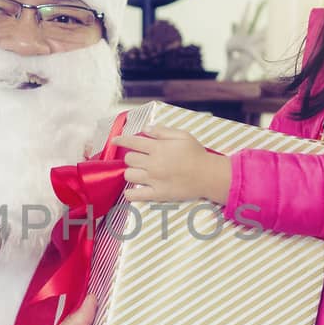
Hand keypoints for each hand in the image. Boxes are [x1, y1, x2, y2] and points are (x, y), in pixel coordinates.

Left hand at [114, 127, 231, 204]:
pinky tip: (132, 191)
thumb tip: (145, 129)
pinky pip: (135, 195)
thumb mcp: (182, 135)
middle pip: (129, 159)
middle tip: (140, 159)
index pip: (132, 142)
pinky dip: (130, 193)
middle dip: (132, 157)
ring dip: (132, 172)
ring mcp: (154, 180)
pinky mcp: (157, 194)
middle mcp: (153, 163)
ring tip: (140, 173)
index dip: (121, 140)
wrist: (208, 175)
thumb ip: (162, 131)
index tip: (115, 140)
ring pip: (129, 175)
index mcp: (158, 148)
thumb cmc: (197, 154)